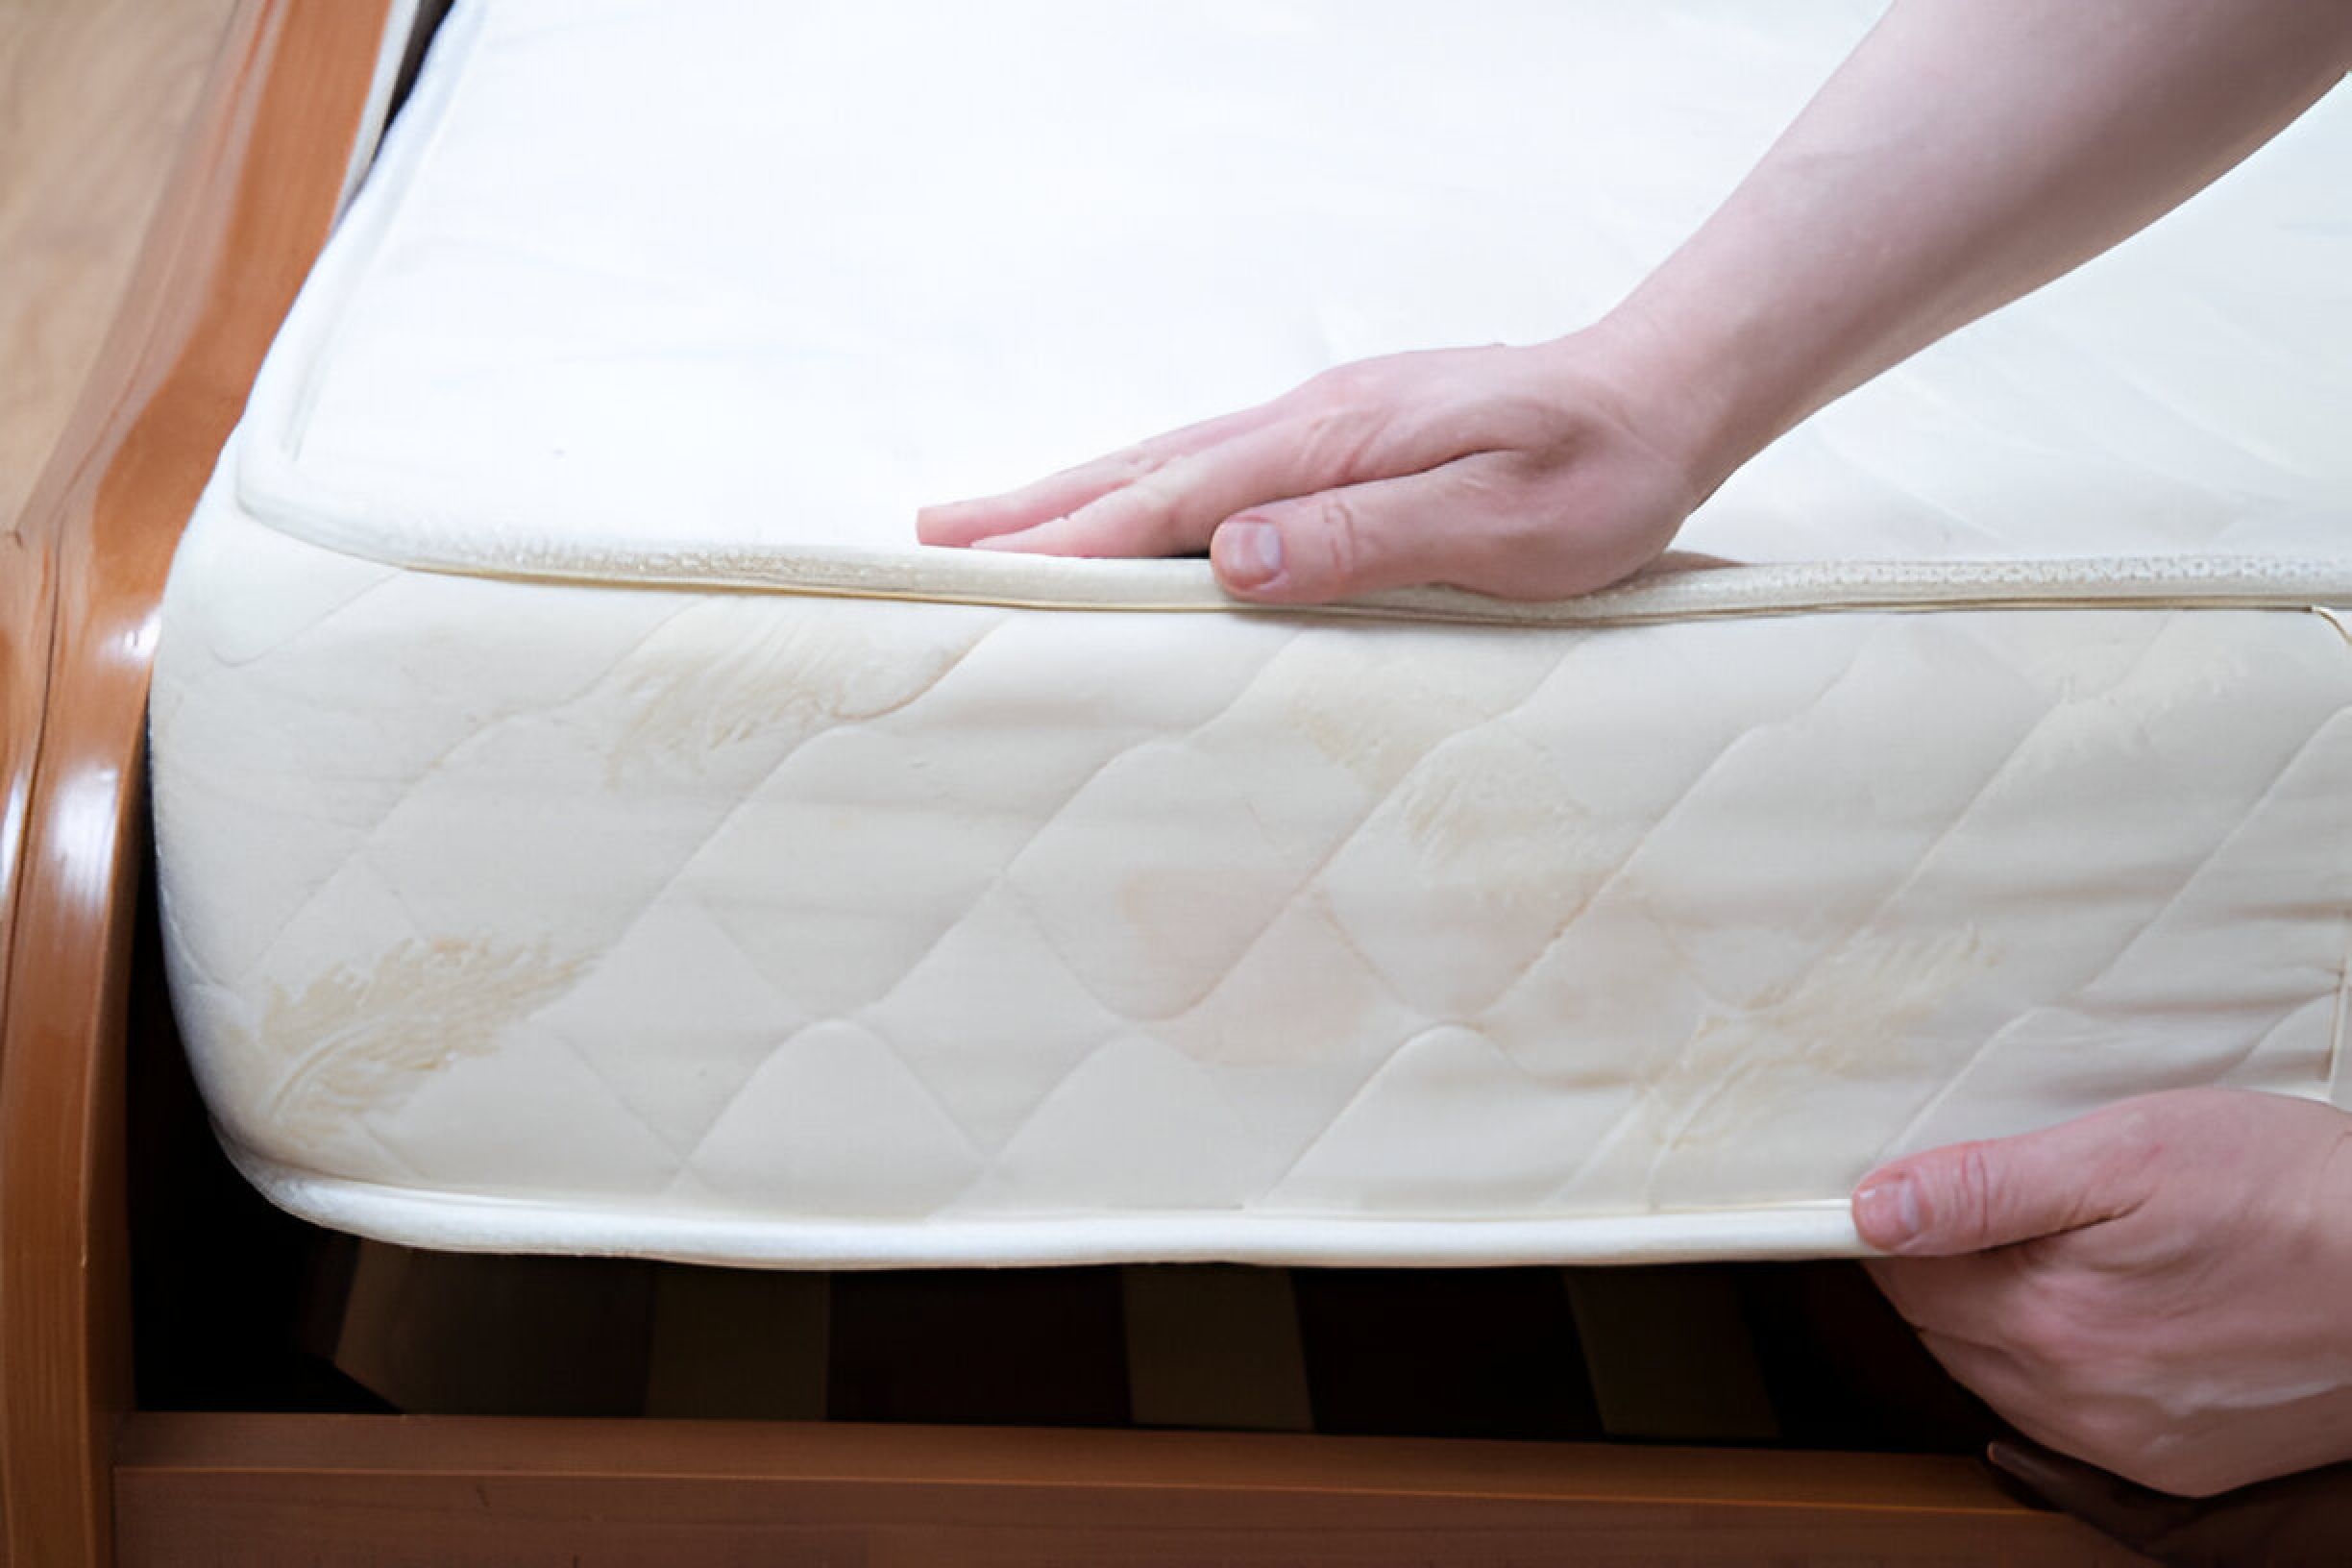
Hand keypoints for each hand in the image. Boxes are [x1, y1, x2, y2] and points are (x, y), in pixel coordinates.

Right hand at [916, 333, 1710, 605]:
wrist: (1659, 393)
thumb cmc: (1596, 475)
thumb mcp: (1498, 526)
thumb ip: (1365, 539)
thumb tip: (1232, 559)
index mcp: (1326, 446)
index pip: (1168, 506)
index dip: (1069, 548)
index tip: (976, 579)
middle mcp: (1303, 423)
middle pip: (1138, 473)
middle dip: (1031, 513)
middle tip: (929, 541)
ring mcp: (1318, 424)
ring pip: (1165, 466)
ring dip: (1071, 499)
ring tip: (986, 525)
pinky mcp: (1340, 436)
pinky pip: (1211, 469)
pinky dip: (1140, 493)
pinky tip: (1127, 513)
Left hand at [1854, 1088, 2351, 1497]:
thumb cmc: (2288, 1196)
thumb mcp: (2125, 1151)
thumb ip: (1985, 1188)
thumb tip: (1874, 1212)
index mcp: (2046, 1321)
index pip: (1906, 1278)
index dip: (1901, 1224)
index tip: (1918, 1186)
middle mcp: (2077, 1400)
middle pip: (1945, 1331)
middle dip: (1943, 1272)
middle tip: (1992, 1207)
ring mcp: (2127, 1442)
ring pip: (2000, 1379)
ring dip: (1996, 1322)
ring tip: (2053, 1254)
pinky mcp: (2177, 1465)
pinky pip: (2070, 1422)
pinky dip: (2058, 1370)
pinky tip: (2096, 1319)